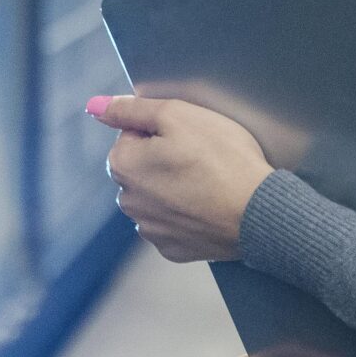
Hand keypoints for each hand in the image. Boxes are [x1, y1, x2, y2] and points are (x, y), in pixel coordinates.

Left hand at [88, 94, 272, 262]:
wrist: (260, 213)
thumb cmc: (222, 158)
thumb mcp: (177, 114)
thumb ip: (131, 109)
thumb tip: (95, 107)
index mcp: (122, 166)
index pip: (132, 134)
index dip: (162, 130)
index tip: (188, 137)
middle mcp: (128, 202)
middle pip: (142, 167)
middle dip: (164, 159)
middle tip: (202, 157)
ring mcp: (151, 230)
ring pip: (157, 196)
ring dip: (175, 187)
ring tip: (209, 182)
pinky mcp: (174, 249)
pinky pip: (174, 223)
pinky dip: (188, 214)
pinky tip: (210, 206)